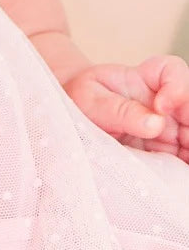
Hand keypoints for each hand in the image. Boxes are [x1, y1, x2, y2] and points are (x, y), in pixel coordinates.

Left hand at [64, 54, 188, 161]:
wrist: (72, 119)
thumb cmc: (81, 101)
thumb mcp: (90, 99)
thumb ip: (120, 109)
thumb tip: (156, 123)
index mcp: (144, 78)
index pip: (171, 70)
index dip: (177, 86)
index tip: (161, 107)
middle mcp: (163, 104)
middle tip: (179, 148)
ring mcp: (169, 129)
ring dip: (187, 151)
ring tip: (176, 167)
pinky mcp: (167, 152)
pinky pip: (182, 160)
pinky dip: (182, 169)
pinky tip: (176, 178)